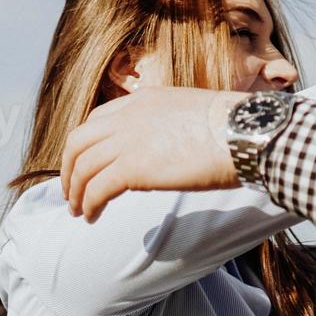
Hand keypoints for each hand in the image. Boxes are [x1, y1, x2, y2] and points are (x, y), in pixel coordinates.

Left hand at [60, 87, 245, 222]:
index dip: (85, 145)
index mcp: (144, 99)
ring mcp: (129, 139)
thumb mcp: (192, 113)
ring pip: (82, 166)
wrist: (246, 132)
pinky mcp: (134, 167)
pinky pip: (97, 189)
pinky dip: (89, 204)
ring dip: (75, 192)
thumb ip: (170, 125)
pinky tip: (92, 217)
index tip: (86, 165)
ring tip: (79, 211)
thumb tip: (169, 149)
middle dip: (69, 168)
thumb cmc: (234, 127)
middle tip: (71, 191)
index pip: (98, 119)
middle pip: (79, 141)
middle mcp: (130, 115)